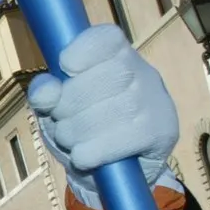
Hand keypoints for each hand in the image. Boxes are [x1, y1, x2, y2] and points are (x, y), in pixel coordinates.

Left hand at [28, 25, 178, 194]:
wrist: (112, 172)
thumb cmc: (82, 126)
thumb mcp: (56, 106)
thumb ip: (46, 93)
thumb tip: (45, 92)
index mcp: (118, 54)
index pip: (107, 38)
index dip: (82, 50)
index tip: (64, 68)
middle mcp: (144, 73)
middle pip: (110, 75)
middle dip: (72, 101)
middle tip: (59, 118)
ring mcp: (157, 102)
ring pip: (118, 108)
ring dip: (79, 130)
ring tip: (69, 139)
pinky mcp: (163, 133)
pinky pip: (125, 139)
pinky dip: (94, 151)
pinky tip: (83, 156)